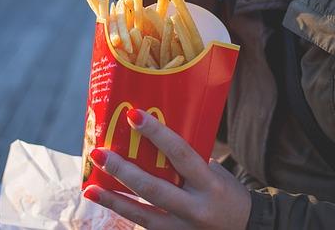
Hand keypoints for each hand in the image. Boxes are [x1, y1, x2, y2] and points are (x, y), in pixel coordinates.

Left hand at [83, 109, 250, 228]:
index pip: (180, 154)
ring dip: (113, 200)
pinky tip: (107, 202)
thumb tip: (153, 137)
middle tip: (99, 154)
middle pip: (153, 188)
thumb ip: (188, 160)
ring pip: (142, 215)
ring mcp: (183, 228)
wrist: (245, 228)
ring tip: (89, 188)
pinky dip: (125, 214)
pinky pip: (145, 226)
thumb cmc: (227, 192)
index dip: (157, 134)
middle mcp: (196, 208)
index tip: (133, 115)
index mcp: (209, 184)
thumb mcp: (215, 172)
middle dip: (123, 170)